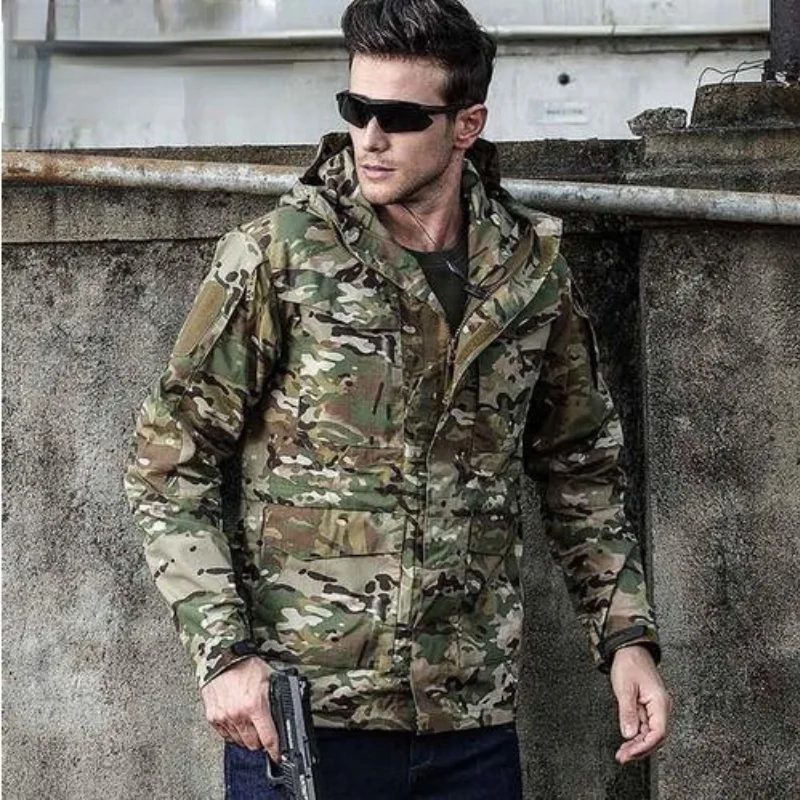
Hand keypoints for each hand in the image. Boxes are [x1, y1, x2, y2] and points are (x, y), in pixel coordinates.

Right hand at [201, 656, 279, 760]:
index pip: (268, 738)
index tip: (278, 756)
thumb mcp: (269, 677)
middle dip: (261, 741)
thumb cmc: (246, 664)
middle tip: (264, 733)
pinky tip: (238, 722)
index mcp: (255, 705)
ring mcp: (224, 717)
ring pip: (239, 742)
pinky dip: (233, 733)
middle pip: (253, 744)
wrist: (221, 656)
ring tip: (250, 725)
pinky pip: (225, 736)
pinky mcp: (213, 717)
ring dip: (247, 737)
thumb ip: (277, 695)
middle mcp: (238, 714)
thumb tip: (288, 709)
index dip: (275, 750)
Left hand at [610, 645, 670, 764]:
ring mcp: (656, 707)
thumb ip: (627, 712)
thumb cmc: (629, 663)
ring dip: (637, 744)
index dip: (644, 746)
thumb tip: (629, 735)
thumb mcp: (624, 688)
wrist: (630, 648)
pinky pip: (645, 725)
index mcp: (660, 702)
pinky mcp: (649, 706)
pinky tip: (627, 740)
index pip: (658, 733)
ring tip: (622, 752)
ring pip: (650, 733)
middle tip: (622, 757)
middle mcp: (662, 707)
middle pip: (655, 737)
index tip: (629, 753)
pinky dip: (636, 734)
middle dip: (639, 749)